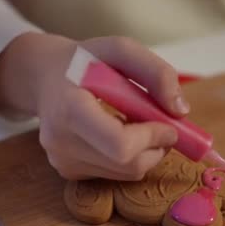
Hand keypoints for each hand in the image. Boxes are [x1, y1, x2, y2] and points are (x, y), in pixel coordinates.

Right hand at [0, 32, 188, 180]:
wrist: (43, 77)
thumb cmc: (85, 61)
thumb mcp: (122, 50)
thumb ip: (157, 73)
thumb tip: (180, 111)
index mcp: (69, 109)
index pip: (121, 145)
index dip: (153, 138)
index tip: (169, 124)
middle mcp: (61, 142)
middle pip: (128, 165)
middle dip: (157, 148)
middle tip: (163, 125)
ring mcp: (62, 161)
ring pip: (126, 173)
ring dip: (146, 153)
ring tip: (135, 122)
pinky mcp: (68, 172)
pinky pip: (115, 175)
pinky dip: (129, 158)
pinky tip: (117, 133)